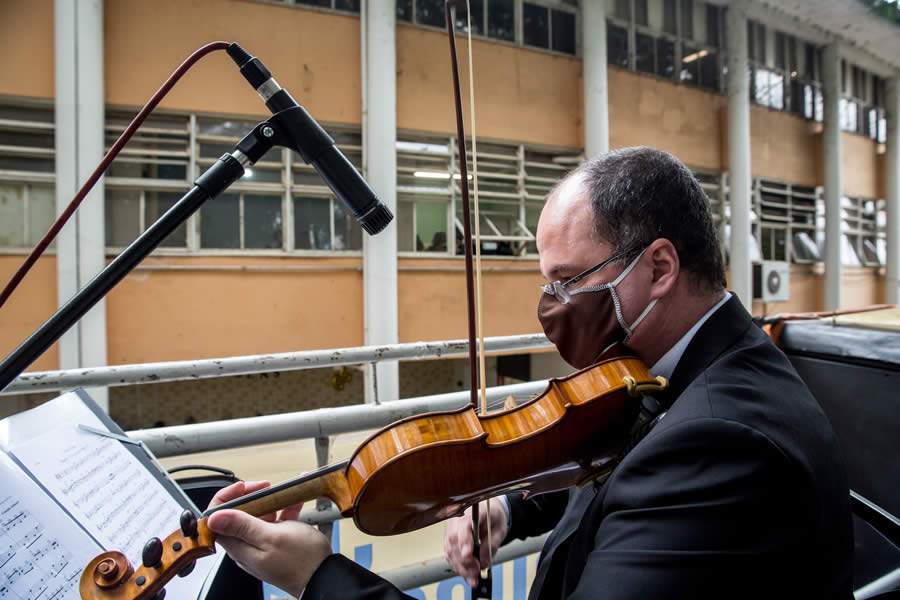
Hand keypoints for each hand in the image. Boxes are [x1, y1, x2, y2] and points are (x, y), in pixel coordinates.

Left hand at [206, 481, 331, 596]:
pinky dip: (286, 506)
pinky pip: (277, 519)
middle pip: (239, 513)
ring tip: (285, 490)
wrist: (324, 576)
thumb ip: (243, 526)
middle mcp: (248, 545)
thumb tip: (214, 518)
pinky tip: (296, 498)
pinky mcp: (278, 540)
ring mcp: (264, 542)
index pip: (218, 520)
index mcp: (240, 546)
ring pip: (260, 514)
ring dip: (272, 499)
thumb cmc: (301, 561)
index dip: (227, 499)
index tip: (243, 488)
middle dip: (252, 495)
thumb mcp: (272, 537)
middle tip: (267, 487)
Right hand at [443, 500, 508, 586]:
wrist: (487, 511)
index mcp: (472, 511)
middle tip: (476, 572)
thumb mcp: (500, 529)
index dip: (464, 540)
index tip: (468, 555)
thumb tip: (483, 560)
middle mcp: (457, 519)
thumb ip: (492, 544)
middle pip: (454, 540)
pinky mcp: (448, 539)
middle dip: (464, 560)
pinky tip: (467, 574)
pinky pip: (449, 555)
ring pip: (450, 550)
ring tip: (473, 578)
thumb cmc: (493, 517)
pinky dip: (458, 566)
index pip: (464, 524)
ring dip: (461, 567)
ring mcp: (450, 529)